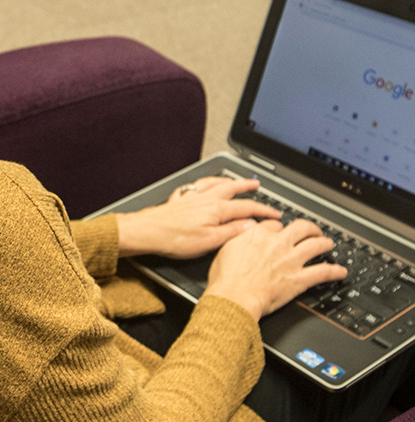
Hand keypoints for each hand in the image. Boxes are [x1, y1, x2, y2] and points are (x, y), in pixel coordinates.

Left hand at [117, 177, 280, 259]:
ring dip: (226, 180)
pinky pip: (195, 186)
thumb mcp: (210, 241)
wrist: (147, 231)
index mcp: (216, 209)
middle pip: (230, 188)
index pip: (246, 207)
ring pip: (213, 184)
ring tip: (234, 180)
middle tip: (257, 183)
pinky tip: (202, 186)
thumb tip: (252, 226)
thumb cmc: (175, 238)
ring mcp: (191, 198)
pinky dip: (203, 183)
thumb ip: (232, 231)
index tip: (275, 213)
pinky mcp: (178, 200)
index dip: (264, 210)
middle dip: (246, 185)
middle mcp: (205, 199)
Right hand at [206, 219, 346, 320]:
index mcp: (258, 235)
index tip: (280, 231)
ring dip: (325, 243)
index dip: (279, 227)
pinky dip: (335, 271)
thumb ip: (238, 237)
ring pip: (316, 245)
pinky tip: (341, 271)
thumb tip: (242, 232)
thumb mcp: (224, 248)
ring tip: (328, 244)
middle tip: (312, 231)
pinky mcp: (299, 279)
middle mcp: (278, 244)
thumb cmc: (226, 278)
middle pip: (301, 227)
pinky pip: (323, 272)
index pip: (275, 224)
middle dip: (309, 228)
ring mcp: (291, 261)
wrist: (234, 297)